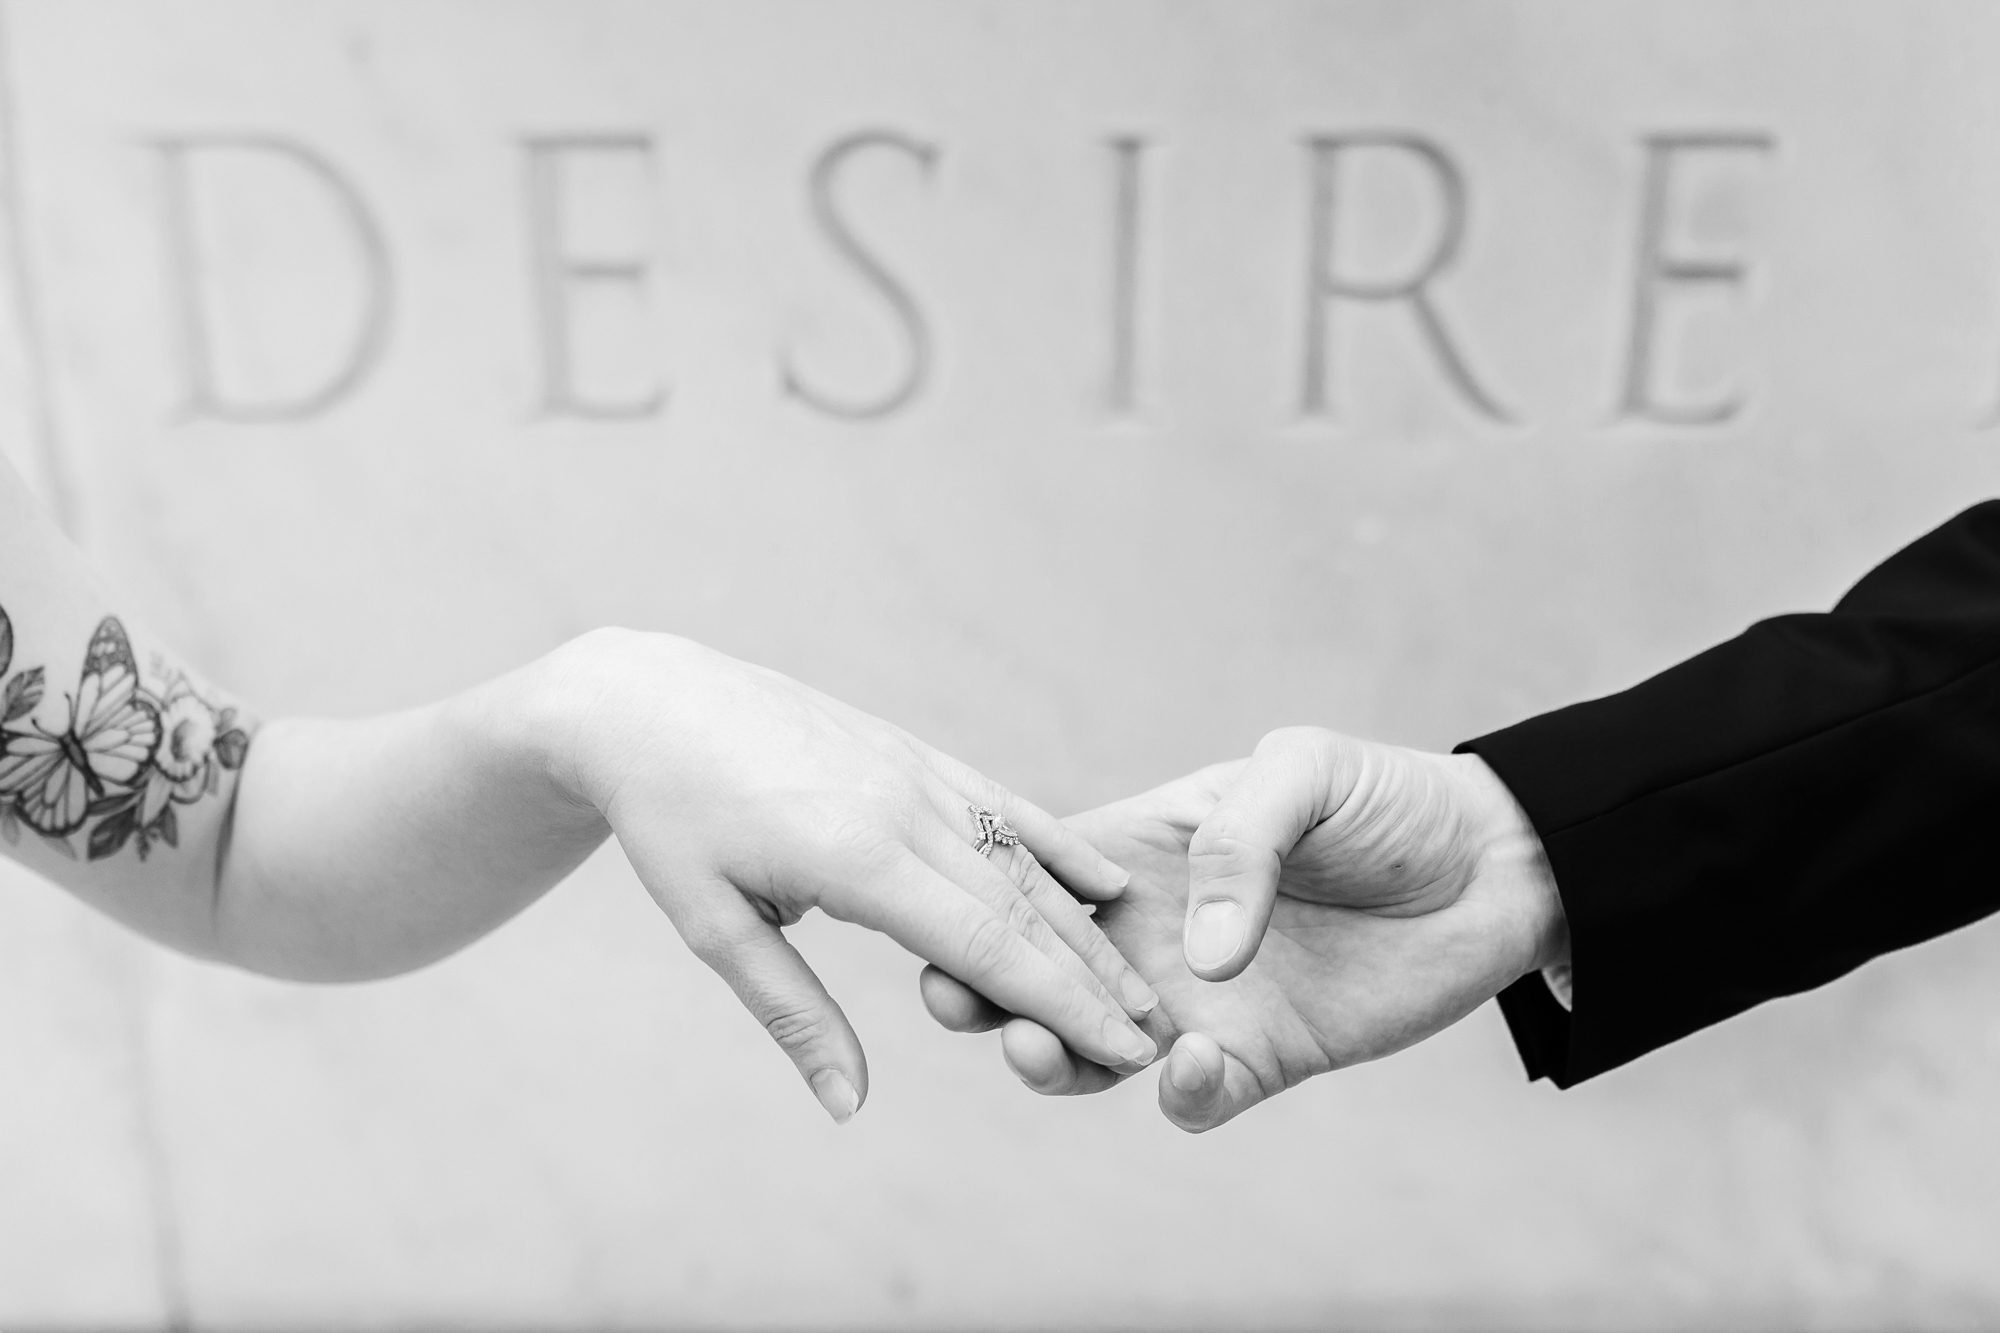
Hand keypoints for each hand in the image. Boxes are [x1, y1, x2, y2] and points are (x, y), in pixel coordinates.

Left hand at [545, 630, 1159, 1123]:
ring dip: (1085, 927)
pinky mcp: (911, 751)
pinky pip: (1000, 803)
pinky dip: (1057, 845)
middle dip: (1093, 980)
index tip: (1123, 1053)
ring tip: (1138, 984)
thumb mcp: (712, 927)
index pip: (985, 945)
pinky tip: (1103, 881)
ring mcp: (914, 771)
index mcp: (855, 856)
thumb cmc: (670, 823)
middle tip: (1157, 1041)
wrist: (650, 703)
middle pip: (1022, 907)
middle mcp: (903, 807)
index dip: (1061, 1004)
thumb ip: (792, 1013)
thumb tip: (849, 1106)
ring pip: (1022, 857)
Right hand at [919, 729, 1565, 1131]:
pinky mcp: (1257, 1058)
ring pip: (1088, 1048)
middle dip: (983, 987)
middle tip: (958, 995)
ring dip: (1051, 1055)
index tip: (941, 914)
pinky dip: (1176, 1092)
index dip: (977, 898)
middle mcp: (1148, 933)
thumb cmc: (1387, 797)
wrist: (1494, 865)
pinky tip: (1188, 1064)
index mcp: (1137, 849)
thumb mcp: (1302, 772)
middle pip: (1035, 971)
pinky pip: (1192, 1095)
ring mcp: (1195, 1001)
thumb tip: (1198, 955)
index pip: (1032, 878)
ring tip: (1041, 1047)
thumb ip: (1242, 838)